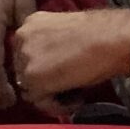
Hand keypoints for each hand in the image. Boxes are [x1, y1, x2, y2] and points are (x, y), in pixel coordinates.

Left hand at [10, 8, 129, 102]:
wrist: (107, 39)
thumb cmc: (97, 34)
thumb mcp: (63, 33)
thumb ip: (49, 46)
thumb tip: (50, 67)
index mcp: (30, 23)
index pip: (26, 54)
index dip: (44, 68)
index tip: (63, 74)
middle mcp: (21, 37)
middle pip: (24, 70)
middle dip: (45, 82)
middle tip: (69, 87)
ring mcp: (24, 58)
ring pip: (29, 88)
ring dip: (51, 95)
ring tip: (75, 94)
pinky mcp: (32, 78)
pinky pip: (39, 101)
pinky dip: (57, 105)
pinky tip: (77, 99)